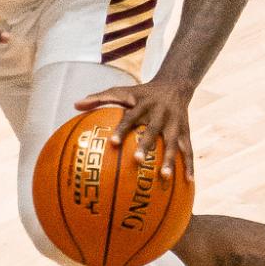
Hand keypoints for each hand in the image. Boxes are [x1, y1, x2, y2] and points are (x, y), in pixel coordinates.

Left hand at [75, 77, 194, 181]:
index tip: (113, 143)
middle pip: (153, 130)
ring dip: (170, 159)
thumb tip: (74, 105)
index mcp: (142, 105)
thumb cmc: (141, 92)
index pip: (130, 117)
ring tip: (165, 176)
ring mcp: (174, 123)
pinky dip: (189, 164)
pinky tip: (188, 181)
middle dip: (146, 145)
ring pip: (172, 142)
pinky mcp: (185, 131)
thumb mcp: (121, 90)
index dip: (122, 129)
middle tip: (137, 161)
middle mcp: (159, 113)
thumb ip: (98, 98)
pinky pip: (188, 149)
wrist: (174, 84)